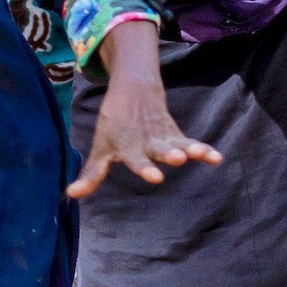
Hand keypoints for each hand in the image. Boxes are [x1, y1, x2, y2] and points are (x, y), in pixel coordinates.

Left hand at [67, 20, 222, 195]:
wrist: (134, 90)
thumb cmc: (115, 124)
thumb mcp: (101, 147)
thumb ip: (91, 174)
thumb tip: (70, 195)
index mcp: (128, 147)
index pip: (136, 160)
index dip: (144, 168)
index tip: (155, 177)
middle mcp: (148, 142)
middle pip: (159, 149)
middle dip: (168, 154)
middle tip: (177, 159)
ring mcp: (164, 137)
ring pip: (178, 144)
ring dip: (190, 149)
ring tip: (201, 155)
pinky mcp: (176, 134)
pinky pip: (191, 143)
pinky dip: (204, 149)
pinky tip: (216, 158)